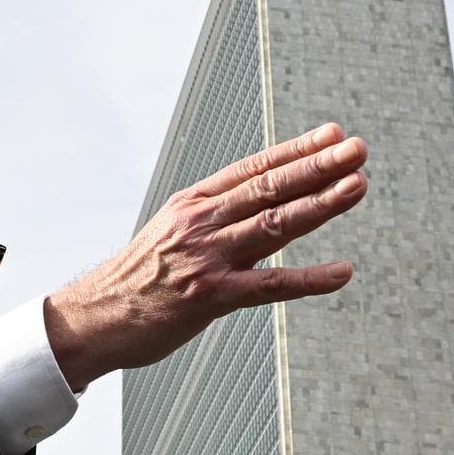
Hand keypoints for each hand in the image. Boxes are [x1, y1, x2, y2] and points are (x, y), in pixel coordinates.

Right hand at [46, 123, 367, 391]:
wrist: (96, 317)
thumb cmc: (139, 278)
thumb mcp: (171, 231)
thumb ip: (214, 216)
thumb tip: (260, 201)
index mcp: (193, 203)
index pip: (254, 168)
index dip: (297, 150)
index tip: (334, 136)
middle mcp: (201, 223)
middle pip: (269, 188)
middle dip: (318, 167)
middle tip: (358, 150)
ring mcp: (206, 258)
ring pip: (274, 225)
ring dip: (320, 204)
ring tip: (357, 186)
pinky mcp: (210, 297)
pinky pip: (269, 286)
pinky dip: (309, 279)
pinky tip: (342, 272)